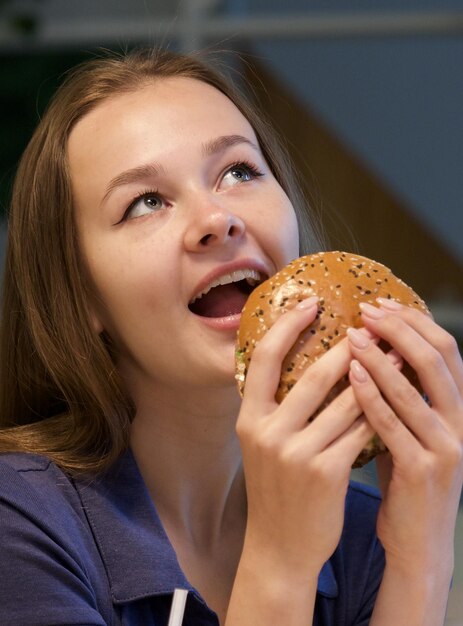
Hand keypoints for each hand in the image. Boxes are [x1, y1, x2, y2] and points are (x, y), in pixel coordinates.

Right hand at [236, 296, 375, 580]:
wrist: (279, 547)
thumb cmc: (275, 488)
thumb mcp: (262, 444)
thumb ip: (276, 406)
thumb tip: (303, 359)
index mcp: (248, 420)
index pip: (264, 359)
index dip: (287, 327)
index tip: (310, 303)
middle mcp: (268, 433)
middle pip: (312, 375)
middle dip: (347, 347)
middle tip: (369, 325)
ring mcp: (297, 454)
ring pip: (345, 402)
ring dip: (375, 375)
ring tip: (394, 355)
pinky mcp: (327, 473)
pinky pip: (361, 431)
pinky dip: (378, 410)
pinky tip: (394, 397)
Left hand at [347, 299, 462, 577]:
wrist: (419, 542)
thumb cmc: (407, 478)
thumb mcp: (411, 429)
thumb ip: (401, 395)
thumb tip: (370, 350)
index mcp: (460, 408)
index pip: (446, 350)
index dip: (415, 322)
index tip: (381, 303)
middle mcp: (462, 423)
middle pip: (438, 359)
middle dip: (401, 329)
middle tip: (366, 310)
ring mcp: (447, 448)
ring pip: (415, 388)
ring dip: (381, 357)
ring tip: (353, 335)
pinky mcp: (424, 471)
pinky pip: (393, 424)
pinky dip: (372, 396)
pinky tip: (350, 375)